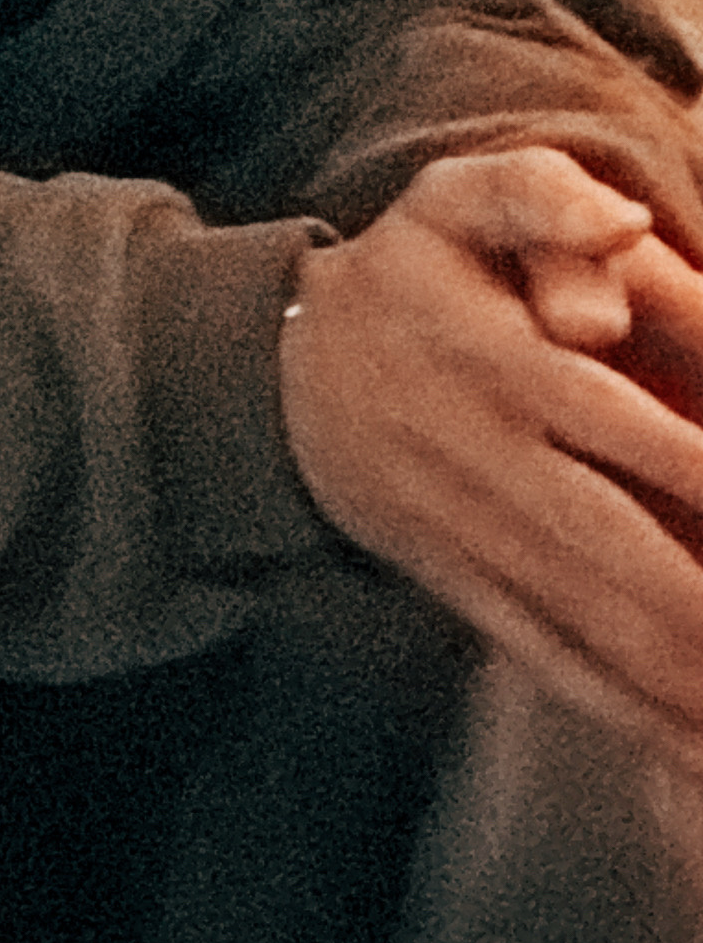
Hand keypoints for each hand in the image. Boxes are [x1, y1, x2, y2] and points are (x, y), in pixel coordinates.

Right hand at [279, 146, 702, 774]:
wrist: (281, 380)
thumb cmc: (400, 275)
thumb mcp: (449, 200)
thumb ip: (537, 193)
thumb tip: (628, 222)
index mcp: (499, 363)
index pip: (621, 422)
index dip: (700, 464)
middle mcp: (492, 459)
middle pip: (615, 548)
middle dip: (700, 603)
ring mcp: (477, 537)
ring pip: (592, 621)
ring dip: (679, 673)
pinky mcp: (468, 588)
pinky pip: (553, 659)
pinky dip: (627, 711)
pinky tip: (692, 750)